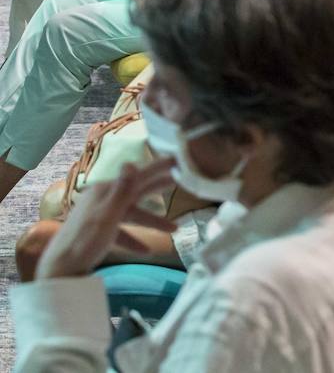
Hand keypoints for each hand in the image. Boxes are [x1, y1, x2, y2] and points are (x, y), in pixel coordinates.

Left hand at [36, 157, 175, 279]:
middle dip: (157, 187)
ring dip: (152, 221)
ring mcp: (100, 215)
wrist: (59, 270)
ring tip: (175, 229)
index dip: (157, 167)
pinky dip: (134, 239)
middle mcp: (103, 199)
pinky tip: (145, 251)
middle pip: (136, 191)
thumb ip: (122, 190)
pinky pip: (121, 232)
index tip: (176, 158)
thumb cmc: (85, 241)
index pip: (137, 175)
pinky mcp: (98, 231)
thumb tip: (131, 163)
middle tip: (179, 179)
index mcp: (105, 191)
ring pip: (132, 213)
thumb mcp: (107, 216)